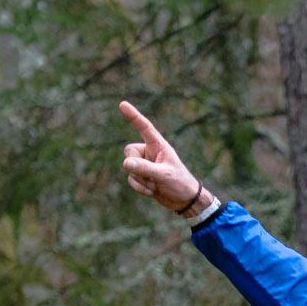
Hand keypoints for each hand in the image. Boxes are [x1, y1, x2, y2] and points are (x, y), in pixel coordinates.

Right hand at [119, 100, 214, 217]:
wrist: (184, 200)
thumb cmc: (179, 183)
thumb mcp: (164, 175)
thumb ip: (145, 169)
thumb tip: (126, 163)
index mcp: (159, 146)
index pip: (144, 128)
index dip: (134, 116)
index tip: (122, 104)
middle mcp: (150, 152)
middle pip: (129, 152)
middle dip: (136, 167)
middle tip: (151, 178)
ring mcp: (145, 164)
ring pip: (128, 168)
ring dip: (140, 180)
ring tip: (155, 185)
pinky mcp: (142, 176)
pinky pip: (131, 179)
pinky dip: (139, 188)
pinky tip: (152, 191)